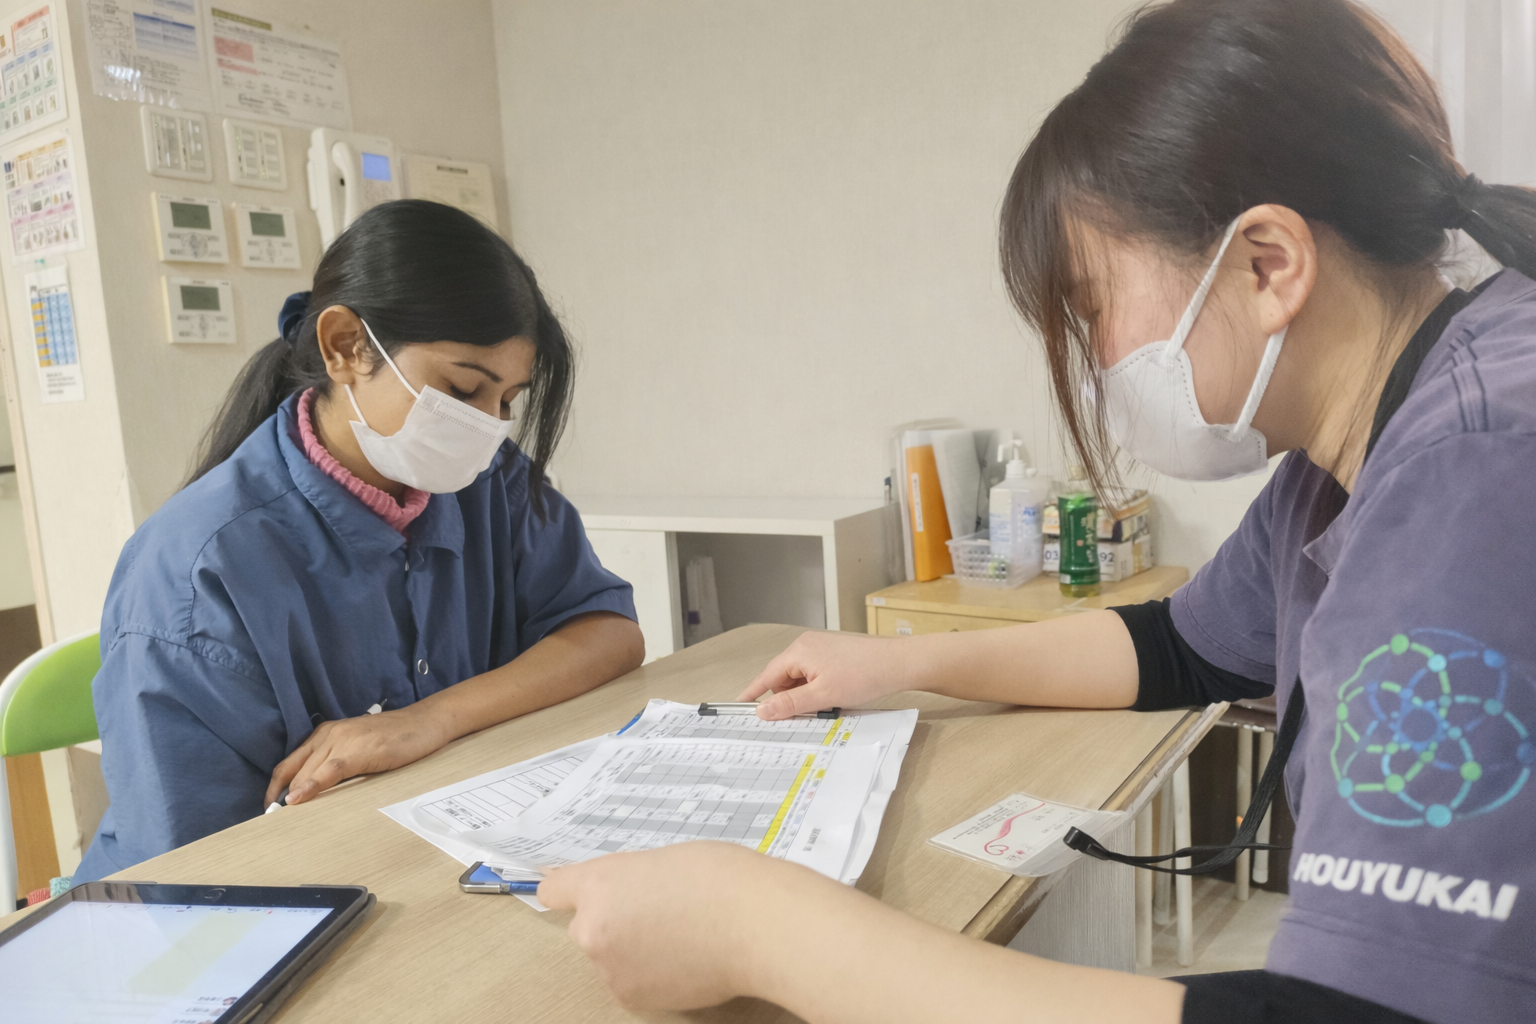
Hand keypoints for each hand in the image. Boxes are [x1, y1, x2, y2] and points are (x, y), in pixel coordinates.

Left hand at [265, 704, 450, 805]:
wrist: (426, 722)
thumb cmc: (395, 738)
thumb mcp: (359, 749)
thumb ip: (338, 765)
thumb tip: (317, 793)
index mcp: (325, 734)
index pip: (289, 764)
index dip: (274, 789)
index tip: (268, 810)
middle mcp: (328, 734)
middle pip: (294, 771)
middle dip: (280, 797)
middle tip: (272, 823)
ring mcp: (343, 740)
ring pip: (306, 772)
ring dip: (291, 795)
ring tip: (279, 819)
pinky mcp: (360, 750)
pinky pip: (328, 771)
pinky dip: (311, 786)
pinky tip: (298, 800)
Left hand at [538, 842, 832, 1010]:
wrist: (754, 924)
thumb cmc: (721, 879)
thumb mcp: (664, 860)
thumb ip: (633, 880)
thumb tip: (629, 897)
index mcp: (600, 882)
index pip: (554, 888)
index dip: (566, 889)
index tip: (573, 891)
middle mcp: (594, 928)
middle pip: (585, 926)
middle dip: (611, 921)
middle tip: (657, 912)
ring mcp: (610, 968)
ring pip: (610, 956)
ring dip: (632, 949)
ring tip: (681, 937)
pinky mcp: (632, 998)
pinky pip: (631, 982)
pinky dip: (651, 974)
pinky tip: (686, 959)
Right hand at [738, 631, 916, 719]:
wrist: (898, 664)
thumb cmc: (864, 675)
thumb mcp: (823, 696)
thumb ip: (790, 704)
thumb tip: (762, 710)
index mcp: (798, 652)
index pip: (767, 676)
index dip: (754, 694)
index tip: (740, 707)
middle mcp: (805, 646)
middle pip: (783, 679)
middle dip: (788, 699)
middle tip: (801, 717)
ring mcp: (820, 648)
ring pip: (800, 679)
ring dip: (805, 696)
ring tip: (824, 706)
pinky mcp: (833, 654)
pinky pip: (814, 675)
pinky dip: (817, 689)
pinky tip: (832, 699)